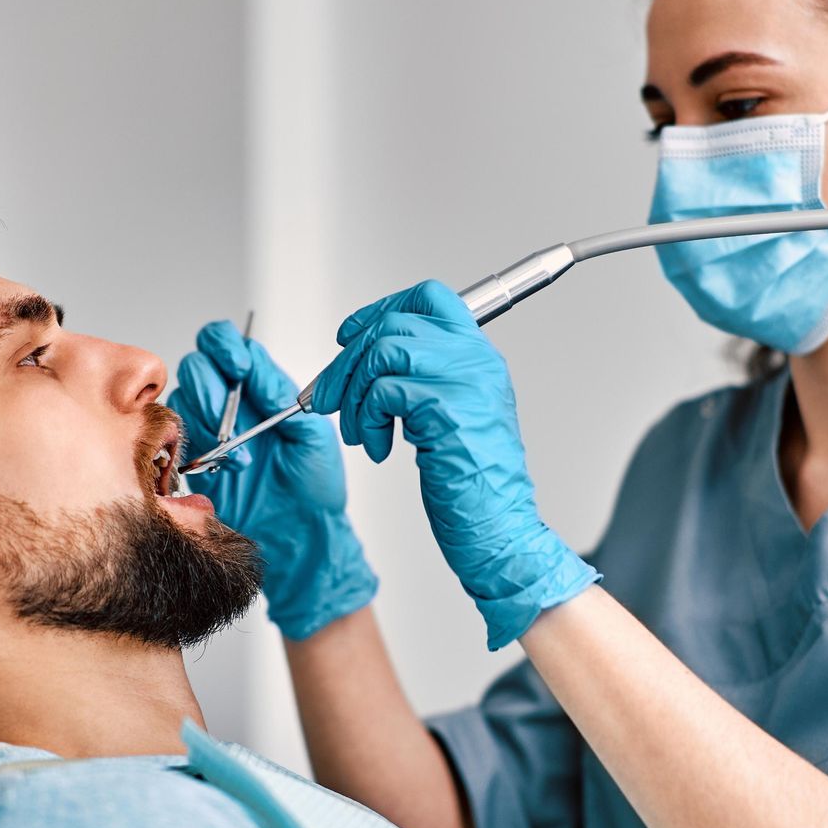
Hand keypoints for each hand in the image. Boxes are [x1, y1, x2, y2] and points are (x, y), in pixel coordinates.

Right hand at [169, 320, 376, 639]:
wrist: (299, 535)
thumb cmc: (314, 486)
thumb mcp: (312, 435)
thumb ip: (282, 395)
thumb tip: (255, 368)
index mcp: (260, 386)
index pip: (227, 344)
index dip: (225, 345)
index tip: (239, 365)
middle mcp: (230, 402)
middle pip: (197, 366)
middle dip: (212, 388)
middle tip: (233, 420)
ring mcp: (207, 430)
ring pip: (182, 399)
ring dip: (208, 422)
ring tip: (239, 456)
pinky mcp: (190, 460)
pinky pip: (171, 439)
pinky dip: (192, 448)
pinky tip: (222, 467)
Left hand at [308, 280, 595, 648]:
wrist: (498, 530)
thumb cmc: (473, 486)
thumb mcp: (453, 417)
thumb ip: (427, 380)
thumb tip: (371, 359)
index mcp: (479, 358)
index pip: (430, 297)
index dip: (382, 309)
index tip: (352, 336)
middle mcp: (477, 361)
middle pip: (395, 323)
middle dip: (348, 362)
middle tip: (328, 397)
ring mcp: (466, 381)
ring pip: (384, 352)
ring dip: (354, 395)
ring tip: (358, 432)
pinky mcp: (447, 408)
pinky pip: (384, 390)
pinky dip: (366, 420)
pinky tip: (377, 448)